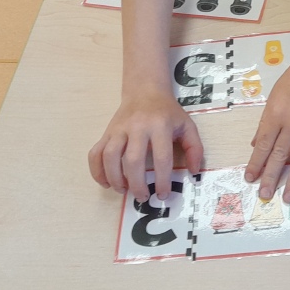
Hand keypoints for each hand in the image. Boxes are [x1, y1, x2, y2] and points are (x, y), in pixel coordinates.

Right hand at [88, 88, 202, 201]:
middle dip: (137, 184)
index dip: (162, 181)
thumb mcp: (187, 125)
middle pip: (133, 160)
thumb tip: (193, 171)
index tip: (162, 195)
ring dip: (115, 178)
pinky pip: (95, 153)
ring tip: (123, 190)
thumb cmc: (167, 112)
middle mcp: (138, 126)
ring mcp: (119, 129)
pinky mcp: (106, 132)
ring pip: (110, 157)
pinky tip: (106, 182)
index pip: (162, 158)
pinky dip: (97, 171)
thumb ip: (194, 148)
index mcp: (160, 125)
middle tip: (142, 197)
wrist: (145, 91)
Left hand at [245, 55, 289, 202]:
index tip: (250, 179)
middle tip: (265, 195)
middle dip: (271, 177)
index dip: (255, 163)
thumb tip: (255, 144)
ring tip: (289, 198)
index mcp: (276, 114)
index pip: (263, 145)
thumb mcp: (274, 97)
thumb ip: (265, 122)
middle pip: (280, 155)